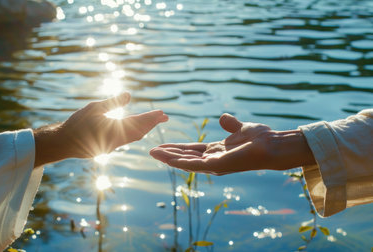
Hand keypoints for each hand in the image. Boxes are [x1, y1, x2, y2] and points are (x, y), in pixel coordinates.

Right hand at [34, 92, 167, 165]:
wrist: (62, 143)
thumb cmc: (76, 124)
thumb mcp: (94, 108)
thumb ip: (112, 103)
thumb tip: (129, 95)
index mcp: (114, 130)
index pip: (138, 123)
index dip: (151, 118)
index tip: (162, 113)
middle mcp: (116, 141)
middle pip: (139, 132)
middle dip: (152, 123)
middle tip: (164, 117)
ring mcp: (112, 146)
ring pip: (133, 137)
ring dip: (144, 128)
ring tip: (154, 121)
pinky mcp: (107, 148)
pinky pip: (126, 140)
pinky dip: (134, 133)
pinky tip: (136, 129)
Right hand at [150, 114, 314, 174]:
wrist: (273, 144)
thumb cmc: (262, 138)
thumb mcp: (241, 128)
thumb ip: (230, 124)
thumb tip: (223, 117)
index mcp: (217, 151)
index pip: (192, 150)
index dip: (177, 148)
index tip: (162, 145)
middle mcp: (213, 159)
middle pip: (185, 156)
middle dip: (168, 154)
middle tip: (151, 151)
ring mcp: (214, 164)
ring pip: (185, 162)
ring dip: (168, 158)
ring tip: (152, 153)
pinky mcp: (217, 165)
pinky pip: (193, 164)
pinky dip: (178, 161)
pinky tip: (166, 157)